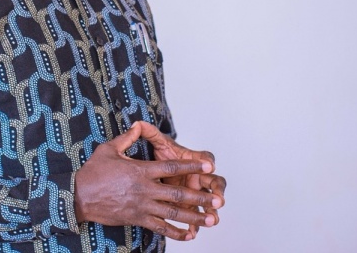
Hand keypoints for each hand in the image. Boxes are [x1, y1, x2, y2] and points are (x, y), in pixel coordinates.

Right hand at [74, 123, 223, 240]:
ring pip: (173, 213)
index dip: (191, 164)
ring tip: (210, 220)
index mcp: (141, 170)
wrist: (79, 196)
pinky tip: (188, 235)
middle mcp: (145, 189)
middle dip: (201, 197)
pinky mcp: (137, 219)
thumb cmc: (93, 172)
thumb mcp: (109, 149)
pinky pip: (160, 227)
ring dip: (193, 217)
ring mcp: (142, 206)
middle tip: (218, 200)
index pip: (171, 166)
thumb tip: (137, 126)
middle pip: (178, 193)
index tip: (208, 164)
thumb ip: (127, 138)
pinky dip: (175, 233)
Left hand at [136, 121, 226, 238]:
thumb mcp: (157, 144)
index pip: (205, 157)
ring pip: (207, 202)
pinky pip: (194, 215)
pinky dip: (193, 225)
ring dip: (210, 211)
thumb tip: (138, 123)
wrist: (158, 170)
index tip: (209, 165)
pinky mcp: (189, 205)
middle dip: (217, 191)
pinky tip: (191, 233)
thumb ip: (150, 133)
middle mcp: (198, 176)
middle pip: (214, 182)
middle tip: (218, 199)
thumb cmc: (162, 156)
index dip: (207, 161)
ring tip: (211, 220)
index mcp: (193, 159)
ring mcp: (196, 191)